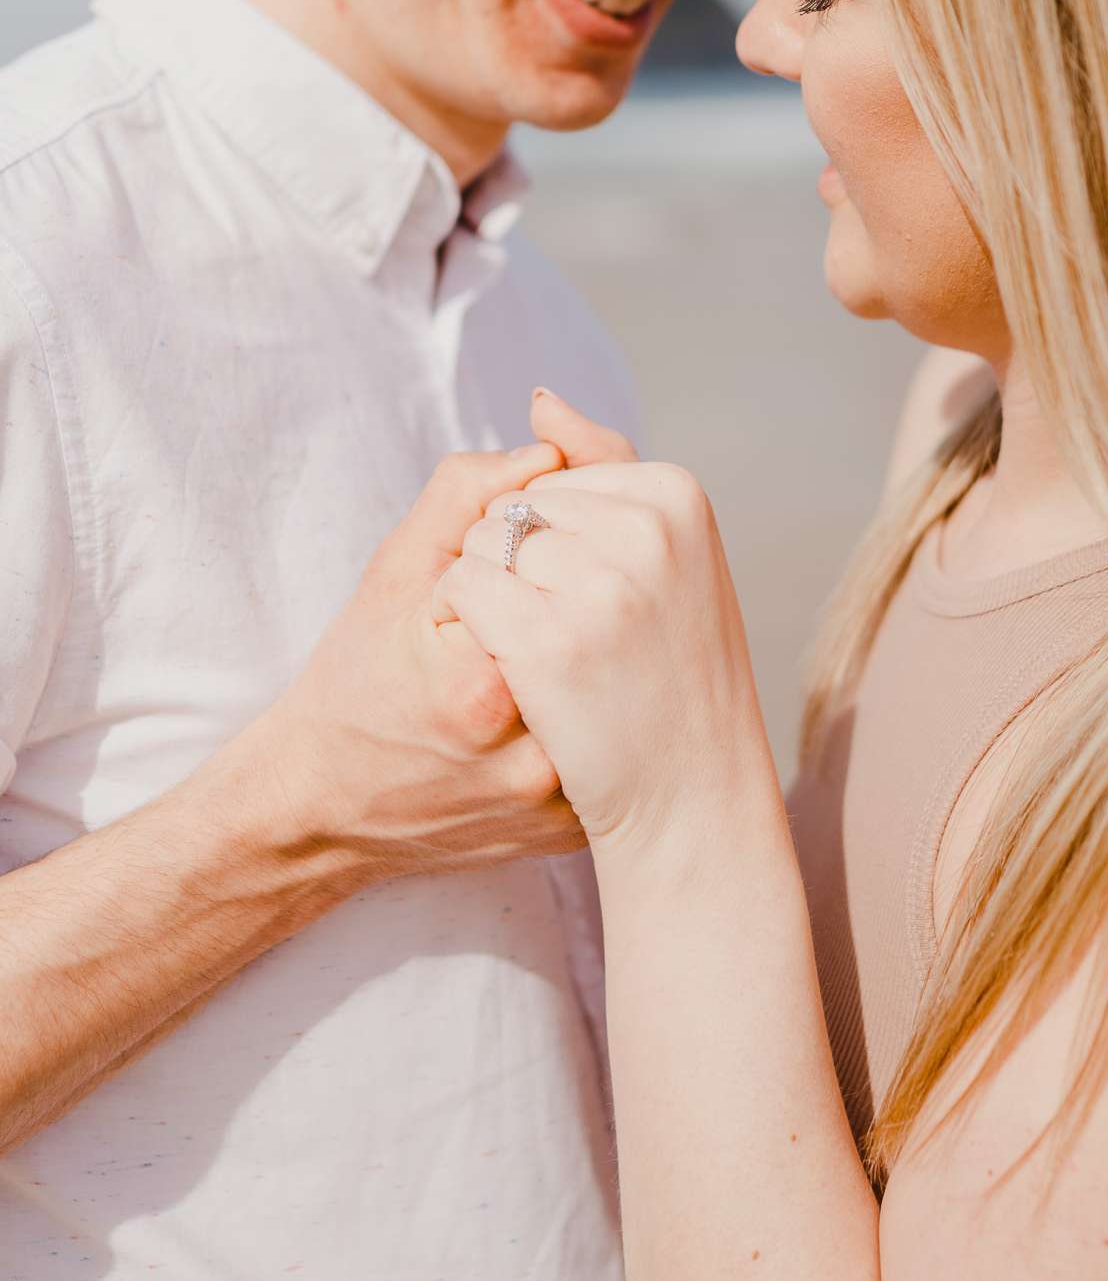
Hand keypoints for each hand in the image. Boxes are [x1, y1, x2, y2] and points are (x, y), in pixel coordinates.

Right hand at [256, 443, 583, 878]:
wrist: (321, 807)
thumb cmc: (354, 680)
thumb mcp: (393, 573)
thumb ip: (465, 496)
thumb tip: (549, 447)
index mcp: (480, 682)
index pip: (567, 574)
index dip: (543, 558)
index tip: (508, 573)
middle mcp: (524, 753)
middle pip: (599, 633)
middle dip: (575, 606)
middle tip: (530, 615)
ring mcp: (551, 802)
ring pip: (614, 691)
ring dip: (597, 661)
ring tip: (550, 657)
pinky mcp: (566, 832)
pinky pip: (613, 752)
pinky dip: (598, 719)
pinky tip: (563, 707)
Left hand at [438, 446, 773, 852]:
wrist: (689, 796)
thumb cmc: (671, 673)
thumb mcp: (663, 557)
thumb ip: (605, 467)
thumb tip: (539, 401)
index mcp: (679, 495)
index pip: (560, 477)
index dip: (558, 543)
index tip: (607, 602)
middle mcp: (646, 529)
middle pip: (519, 504)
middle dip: (522, 565)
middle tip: (580, 638)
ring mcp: (600, 586)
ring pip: (483, 540)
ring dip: (491, 597)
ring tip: (550, 658)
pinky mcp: (546, 642)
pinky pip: (463, 587)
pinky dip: (465, 626)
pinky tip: (507, 671)